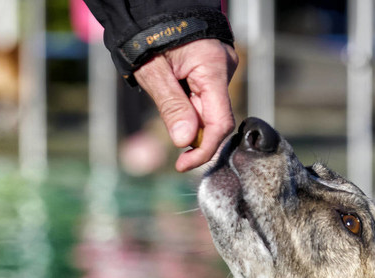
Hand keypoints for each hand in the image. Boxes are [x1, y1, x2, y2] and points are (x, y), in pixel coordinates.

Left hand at [133, 39, 237, 171]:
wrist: (153, 9)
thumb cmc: (150, 36)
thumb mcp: (153, 73)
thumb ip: (171, 106)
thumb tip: (183, 141)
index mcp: (213, 68)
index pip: (220, 123)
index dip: (204, 149)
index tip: (182, 165)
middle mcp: (224, 70)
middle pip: (215, 118)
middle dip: (193, 135)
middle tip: (169, 136)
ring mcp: (220, 70)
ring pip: (209, 109)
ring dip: (188, 118)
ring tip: (165, 95)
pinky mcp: (212, 71)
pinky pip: (205, 98)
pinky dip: (190, 107)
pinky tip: (174, 95)